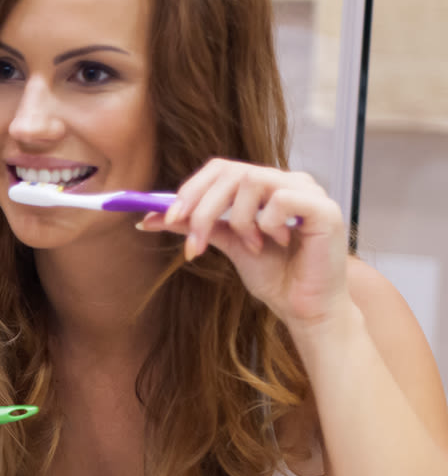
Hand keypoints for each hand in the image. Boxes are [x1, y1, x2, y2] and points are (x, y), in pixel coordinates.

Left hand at [138, 158, 351, 335]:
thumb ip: (197, 225)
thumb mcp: (228, 244)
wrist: (303, 307)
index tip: (165, 217)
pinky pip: (281, 200)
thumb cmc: (274, 275)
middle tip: (194, 242)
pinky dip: (268, 224)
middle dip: (203, 208)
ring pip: (252, 181)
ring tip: (252, 246)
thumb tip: (152, 216)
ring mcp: (308, 191)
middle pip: (231, 172)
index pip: (221, 168)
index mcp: (265, 186)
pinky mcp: (324, 208)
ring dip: (240, 220)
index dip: (190, 189)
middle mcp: (287, 181)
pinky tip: (278, 243)